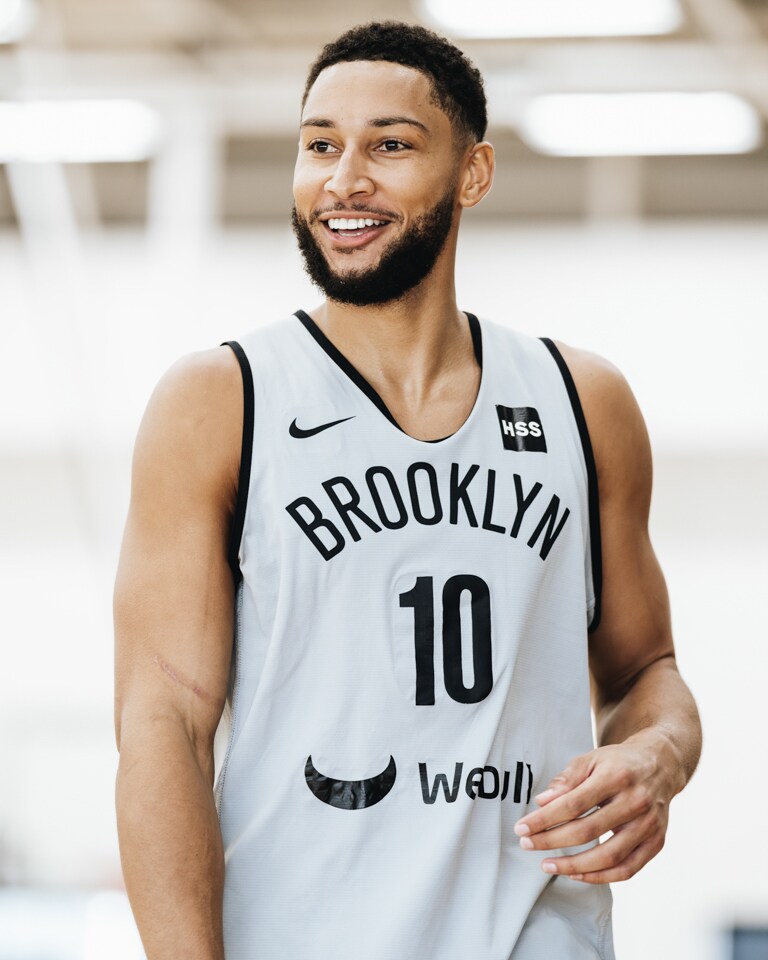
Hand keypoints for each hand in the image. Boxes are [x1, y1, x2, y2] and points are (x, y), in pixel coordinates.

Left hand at [513, 731, 682, 883]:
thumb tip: (542, 802)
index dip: (545, 819)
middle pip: (588, 831)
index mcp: (616, 776)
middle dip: (552, 841)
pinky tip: (576, 873)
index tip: (522, 827)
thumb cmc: (619, 763)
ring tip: (547, 865)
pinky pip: (627, 869)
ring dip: (573, 866)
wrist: (661, 764)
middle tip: (528, 844)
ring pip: (609, 856)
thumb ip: (566, 780)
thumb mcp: (591, 759)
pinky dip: (600, 877)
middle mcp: (636, 801)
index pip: (573, 804)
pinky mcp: (656, 842)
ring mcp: (649, 825)